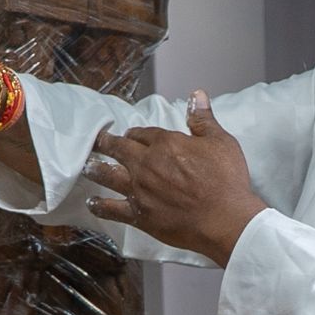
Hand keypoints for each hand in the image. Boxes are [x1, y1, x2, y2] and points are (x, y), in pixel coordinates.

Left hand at [83, 93, 265, 264]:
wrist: (224, 219)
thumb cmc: (226, 181)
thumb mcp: (221, 142)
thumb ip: (204, 120)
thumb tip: (197, 95)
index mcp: (165, 144)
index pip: (143, 133)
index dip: (136, 133)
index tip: (132, 134)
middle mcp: (146, 165)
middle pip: (120, 149)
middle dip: (107, 144)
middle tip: (98, 141)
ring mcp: (139, 191)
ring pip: (108, 176)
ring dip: (96, 169)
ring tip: (88, 167)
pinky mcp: (139, 215)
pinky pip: (112, 210)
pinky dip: (100, 206)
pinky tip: (92, 203)